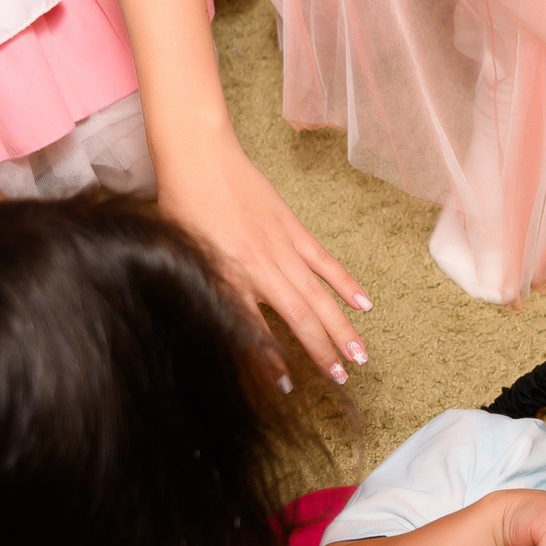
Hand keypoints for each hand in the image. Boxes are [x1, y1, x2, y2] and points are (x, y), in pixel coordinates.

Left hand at [151, 127, 371, 384]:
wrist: (198, 157)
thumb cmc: (182, 207)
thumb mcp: (182, 257)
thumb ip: (206, 290)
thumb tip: (219, 323)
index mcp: (228, 278)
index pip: (255, 330)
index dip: (271, 362)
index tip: (287, 388)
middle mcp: (259, 268)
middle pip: (298, 318)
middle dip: (321, 352)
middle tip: (341, 380)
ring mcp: (281, 248)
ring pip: (317, 295)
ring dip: (341, 327)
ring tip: (360, 355)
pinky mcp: (293, 229)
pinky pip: (324, 262)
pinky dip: (345, 283)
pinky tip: (363, 303)